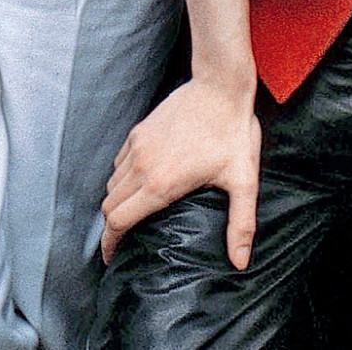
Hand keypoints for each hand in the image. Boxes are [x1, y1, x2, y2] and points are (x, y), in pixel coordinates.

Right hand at [100, 74, 260, 269]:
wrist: (218, 87)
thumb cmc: (232, 134)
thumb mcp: (244, 182)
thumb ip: (240, 225)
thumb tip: (240, 262)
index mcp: (161, 184)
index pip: (119, 220)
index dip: (109, 243)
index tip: (108, 258)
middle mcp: (142, 166)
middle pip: (109, 205)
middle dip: (110, 228)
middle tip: (120, 244)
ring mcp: (137, 146)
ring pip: (111, 184)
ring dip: (115, 203)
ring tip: (129, 217)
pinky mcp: (139, 131)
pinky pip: (119, 163)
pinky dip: (120, 180)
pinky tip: (138, 185)